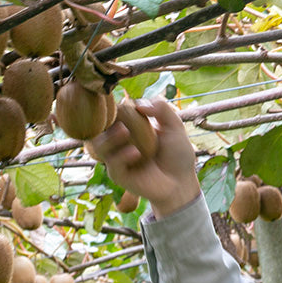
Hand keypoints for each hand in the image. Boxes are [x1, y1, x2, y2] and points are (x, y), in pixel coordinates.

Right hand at [88, 98, 200, 217]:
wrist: (182, 182)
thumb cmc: (178, 155)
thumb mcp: (174, 127)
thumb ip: (162, 110)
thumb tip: (140, 104)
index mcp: (130, 128)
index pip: (114, 114)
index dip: (113, 107)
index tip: (121, 100)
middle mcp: (119, 143)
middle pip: (100, 128)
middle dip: (105, 120)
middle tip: (119, 115)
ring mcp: (117, 159)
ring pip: (99, 145)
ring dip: (109, 137)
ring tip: (124, 131)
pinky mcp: (119, 175)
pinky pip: (113, 164)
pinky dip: (122, 156)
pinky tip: (135, 152)